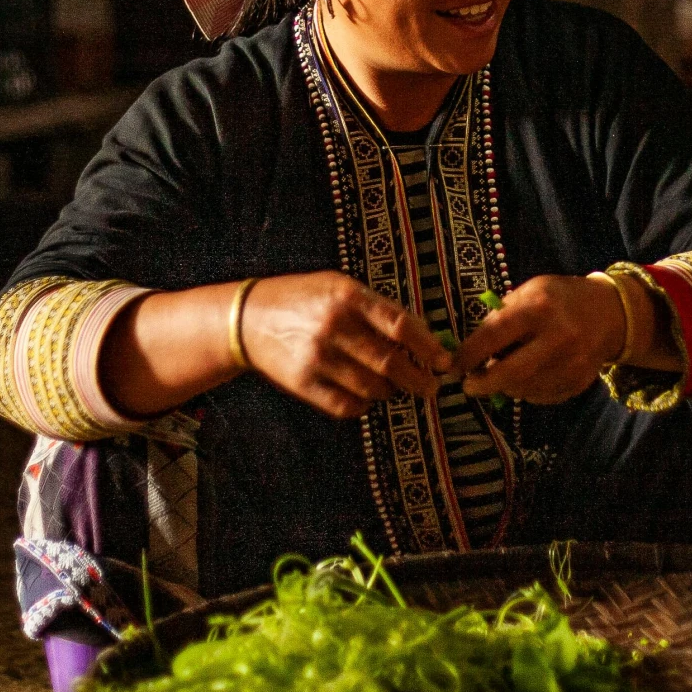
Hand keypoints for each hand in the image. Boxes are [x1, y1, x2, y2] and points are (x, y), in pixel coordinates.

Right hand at [242, 271, 450, 419]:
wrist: (246, 318)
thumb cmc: (302, 298)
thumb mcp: (338, 285)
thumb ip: (376, 307)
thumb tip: (422, 334)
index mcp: (347, 296)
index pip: (400, 325)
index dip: (428, 347)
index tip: (444, 361)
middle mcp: (333, 326)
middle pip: (390, 362)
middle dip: (419, 380)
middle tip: (432, 387)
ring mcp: (317, 357)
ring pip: (372, 387)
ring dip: (391, 392)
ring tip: (396, 388)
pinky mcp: (303, 383)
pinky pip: (346, 405)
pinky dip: (363, 405)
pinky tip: (366, 397)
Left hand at [453, 274, 627, 404]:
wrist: (611, 313)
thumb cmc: (560, 298)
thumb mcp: (530, 291)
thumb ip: (502, 316)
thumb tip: (471, 349)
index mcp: (539, 307)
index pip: (494, 335)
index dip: (469, 354)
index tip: (453, 365)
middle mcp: (557, 337)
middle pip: (509, 374)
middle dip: (482, 383)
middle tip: (469, 385)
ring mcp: (571, 364)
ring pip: (523, 389)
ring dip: (505, 386)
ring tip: (502, 373)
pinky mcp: (578, 382)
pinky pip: (540, 396)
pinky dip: (526, 390)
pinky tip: (528, 376)